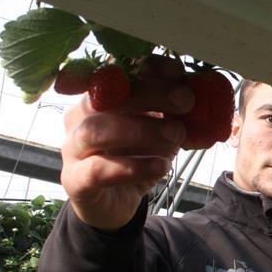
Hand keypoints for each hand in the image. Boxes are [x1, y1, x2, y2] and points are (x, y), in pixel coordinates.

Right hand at [60, 59, 193, 229]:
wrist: (114, 204)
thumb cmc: (135, 158)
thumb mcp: (160, 133)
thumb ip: (172, 114)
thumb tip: (199, 96)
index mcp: (98, 96)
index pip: (117, 70)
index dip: (146, 67)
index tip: (178, 73)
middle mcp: (79, 116)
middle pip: (105, 94)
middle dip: (149, 93)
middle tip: (184, 101)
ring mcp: (72, 148)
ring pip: (96, 129)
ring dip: (141, 129)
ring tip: (176, 135)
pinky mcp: (74, 180)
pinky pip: (98, 170)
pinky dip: (133, 167)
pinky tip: (161, 166)